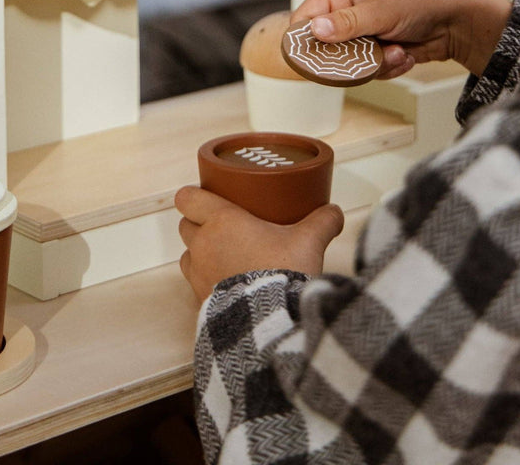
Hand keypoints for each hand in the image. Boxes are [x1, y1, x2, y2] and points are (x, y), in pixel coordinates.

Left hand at [175, 185, 344, 302]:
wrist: (274, 323)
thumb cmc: (283, 273)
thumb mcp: (309, 241)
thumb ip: (323, 222)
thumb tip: (334, 211)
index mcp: (221, 221)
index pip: (187, 198)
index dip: (193, 196)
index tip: (207, 197)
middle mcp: (203, 245)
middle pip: (185, 225)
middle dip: (199, 223)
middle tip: (224, 225)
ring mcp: (199, 275)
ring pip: (187, 255)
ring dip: (201, 253)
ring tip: (226, 255)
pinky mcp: (202, 301)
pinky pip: (197, 284)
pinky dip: (208, 281)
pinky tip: (231, 284)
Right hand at [293, 0, 511, 78]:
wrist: (460, 22)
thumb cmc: (423, 0)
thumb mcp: (383, 10)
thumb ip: (347, 23)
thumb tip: (314, 29)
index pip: (306, 16)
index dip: (304, 39)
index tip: (311, 59)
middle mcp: (348, 11)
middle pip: (325, 46)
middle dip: (349, 56)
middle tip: (370, 54)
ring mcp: (362, 33)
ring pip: (348, 63)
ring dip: (374, 63)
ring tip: (398, 51)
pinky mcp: (376, 50)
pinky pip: (368, 70)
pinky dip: (388, 67)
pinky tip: (406, 54)